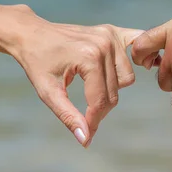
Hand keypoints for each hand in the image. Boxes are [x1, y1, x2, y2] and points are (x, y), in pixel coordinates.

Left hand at [7, 6, 142, 146]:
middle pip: (115, 92)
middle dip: (101, 109)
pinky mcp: (113, 32)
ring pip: (127, 78)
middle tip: (85, 113)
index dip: (94, 121)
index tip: (87, 135)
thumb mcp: (47, 91)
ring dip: (113, 89)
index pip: (100, 100)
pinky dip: (139, 59)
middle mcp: (104, 45)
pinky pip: (136, 48)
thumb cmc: (36, 62)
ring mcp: (111, 36)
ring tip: (93, 87)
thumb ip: (68, 116)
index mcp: (88, 58)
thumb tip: (85, 139)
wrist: (32, 33)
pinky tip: (138, 65)